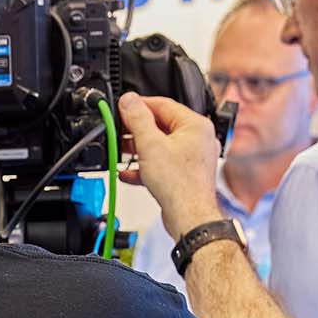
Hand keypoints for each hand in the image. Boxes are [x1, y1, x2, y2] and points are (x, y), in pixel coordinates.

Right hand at [115, 92, 221, 238]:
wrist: (189, 217)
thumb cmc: (180, 185)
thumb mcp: (150, 145)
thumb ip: (137, 119)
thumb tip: (129, 100)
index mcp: (196, 125)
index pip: (163, 104)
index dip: (139, 105)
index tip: (123, 107)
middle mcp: (198, 139)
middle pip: (162, 125)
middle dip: (137, 130)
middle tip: (119, 130)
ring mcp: (193, 158)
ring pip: (161, 146)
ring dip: (139, 149)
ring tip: (121, 152)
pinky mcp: (185, 175)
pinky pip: (163, 164)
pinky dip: (146, 166)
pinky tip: (129, 173)